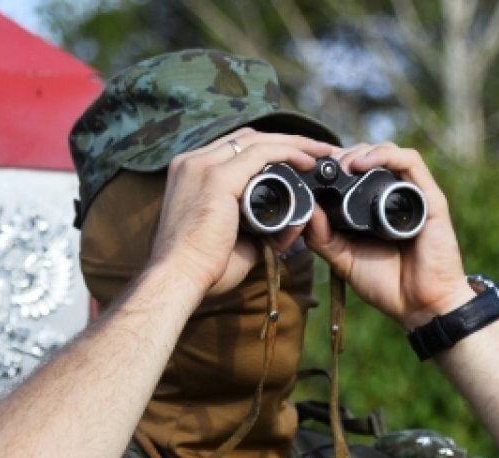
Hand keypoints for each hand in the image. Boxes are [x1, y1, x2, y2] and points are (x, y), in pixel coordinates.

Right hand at [148, 129, 334, 298]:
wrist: (178, 278)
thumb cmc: (202, 268)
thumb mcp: (235, 242)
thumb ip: (260, 231)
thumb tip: (291, 229)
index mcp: (190, 174)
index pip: (233, 148)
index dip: (267, 150)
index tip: (295, 160)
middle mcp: (192, 162)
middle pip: (247, 138)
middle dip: (285, 141)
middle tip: (317, 149)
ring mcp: (203, 166)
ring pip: (257, 141)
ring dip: (293, 143)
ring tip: (320, 151)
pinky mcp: (217, 177)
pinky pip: (261, 154)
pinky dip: (288, 153)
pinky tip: (308, 161)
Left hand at [302, 142, 472, 327]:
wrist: (420, 307)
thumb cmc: (387, 285)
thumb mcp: (344, 260)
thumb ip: (323, 238)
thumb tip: (306, 209)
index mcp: (374, 208)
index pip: (354, 172)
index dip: (332, 164)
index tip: (310, 169)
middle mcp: (394, 197)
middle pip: (369, 156)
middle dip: (343, 155)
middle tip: (322, 166)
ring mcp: (413, 195)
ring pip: (388, 152)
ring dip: (361, 151)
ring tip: (341, 165)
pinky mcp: (430, 198)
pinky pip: (410, 162)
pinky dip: (385, 156)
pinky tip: (362, 165)